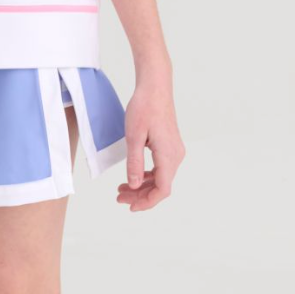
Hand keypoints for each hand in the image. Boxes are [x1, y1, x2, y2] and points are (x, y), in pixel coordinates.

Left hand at [117, 81, 184, 211]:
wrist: (155, 87)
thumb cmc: (144, 107)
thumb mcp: (134, 137)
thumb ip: (134, 163)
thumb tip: (133, 185)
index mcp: (168, 155)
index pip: (162, 189)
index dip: (147, 202)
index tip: (130, 207)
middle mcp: (175, 155)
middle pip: (161, 186)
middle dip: (140, 195)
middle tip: (119, 198)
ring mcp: (174, 150)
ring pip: (160, 177)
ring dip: (142, 186)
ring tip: (121, 189)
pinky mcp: (169, 145)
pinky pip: (160, 168)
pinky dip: (146, 175)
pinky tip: (133, 177)